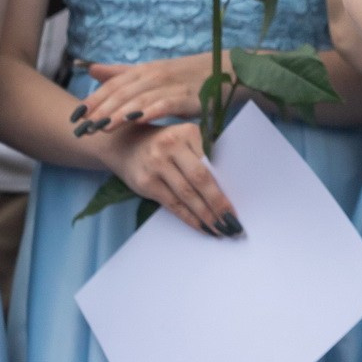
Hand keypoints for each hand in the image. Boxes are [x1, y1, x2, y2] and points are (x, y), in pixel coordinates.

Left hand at [70, 56, 216, 135]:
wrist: (226, 70)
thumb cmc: (186, 75)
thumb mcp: (152, 73)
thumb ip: (121, 73)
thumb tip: (90, 70)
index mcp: (144, 70)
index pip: (112, 84)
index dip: (93, 99)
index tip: (75, 116)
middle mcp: (154, 74)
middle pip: (122, 92)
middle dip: (100, 110)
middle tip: (82, 127)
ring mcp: (170, 84)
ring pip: (139, 99)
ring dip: (118, 113)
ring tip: (101, 127)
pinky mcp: (187, 96)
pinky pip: (164, 103)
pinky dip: (148, 111)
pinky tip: (135, 120)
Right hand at [99, 121, 241, 236]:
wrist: (124, 143)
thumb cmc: (163, 144)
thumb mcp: (183, 141)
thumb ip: (201, 157)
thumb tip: (226, 190)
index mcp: (187, 132)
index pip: (211, 165)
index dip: (225, 187)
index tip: (237, 206)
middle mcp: (171, 145)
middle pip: (200, 179)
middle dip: (218, 204)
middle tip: (232, 224)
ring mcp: (156, 164)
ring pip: (187, 195)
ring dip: (206, 216)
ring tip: (220, 229)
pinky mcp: (145, 182)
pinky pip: (172, 204)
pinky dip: (189, 218)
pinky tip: (201, 227)